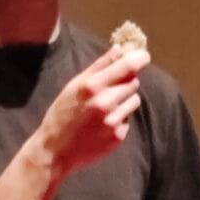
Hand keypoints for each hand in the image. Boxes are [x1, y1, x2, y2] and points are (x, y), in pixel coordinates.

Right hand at [35, 46, 145, 178]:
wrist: (56, 150)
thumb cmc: (63, 113)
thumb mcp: (74, 85)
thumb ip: (99, 66)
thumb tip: (119, 49)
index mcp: (92, 86)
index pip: (128, 66)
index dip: (140, 58)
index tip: (143, 56)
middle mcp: (105, 102)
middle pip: (134, 82)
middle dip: (127, 81)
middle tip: (112, 88)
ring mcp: (113, 121)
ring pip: (134, 100)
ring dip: (125, 100)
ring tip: (105, 108)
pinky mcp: (118, 136)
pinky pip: (128, 119)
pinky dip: (120, 118)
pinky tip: (103, 123)